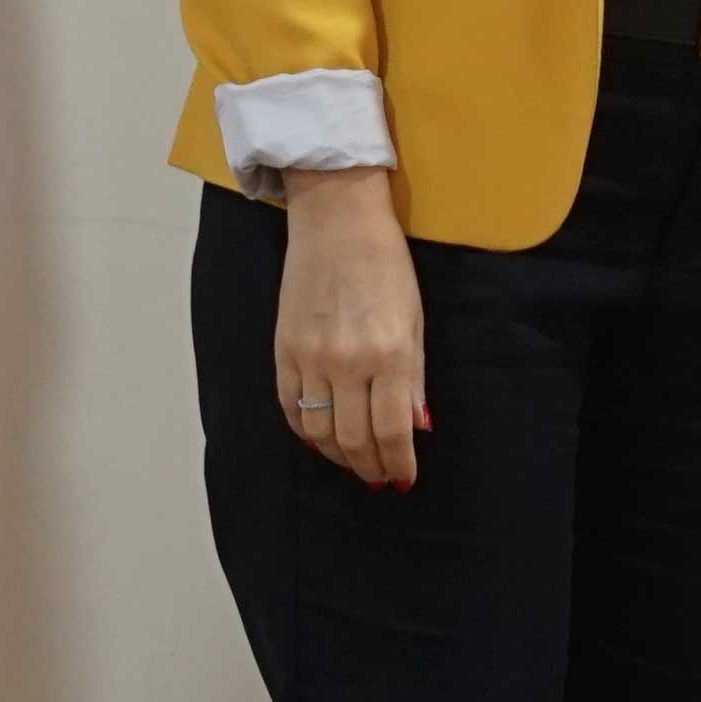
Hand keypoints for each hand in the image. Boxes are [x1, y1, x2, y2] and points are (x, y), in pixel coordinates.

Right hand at [272, 167, 428, 488]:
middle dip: (369, 467)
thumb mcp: (415, 321)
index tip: (404, 480)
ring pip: (318, 432)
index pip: (392, 431)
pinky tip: (320, 440)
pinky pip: (290, 407)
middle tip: (380, 478)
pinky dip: (305, 432)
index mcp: (388, 355)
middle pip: (353, 439)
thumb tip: (418, 427)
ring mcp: (309, 358)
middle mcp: (346, 363)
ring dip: (338, 456)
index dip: (399, 463)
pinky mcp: (282, 350)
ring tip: (354, 462)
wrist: (337, 222)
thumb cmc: (387, 267)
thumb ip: (413, 379)